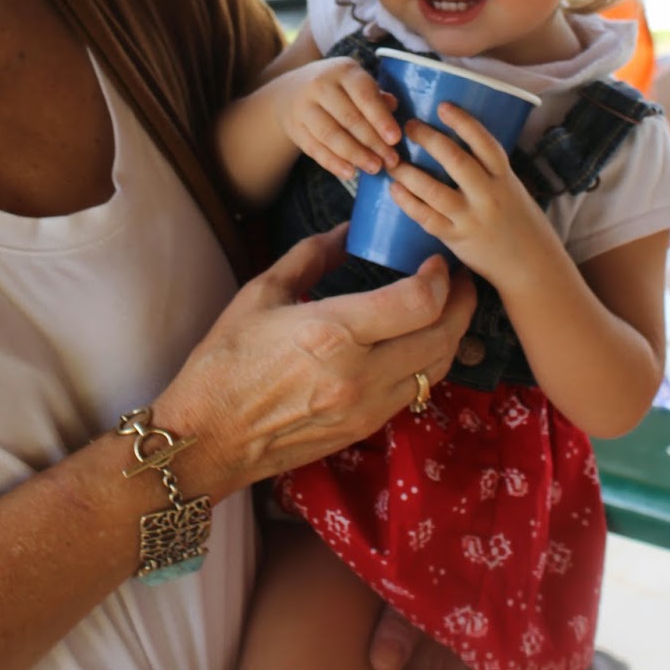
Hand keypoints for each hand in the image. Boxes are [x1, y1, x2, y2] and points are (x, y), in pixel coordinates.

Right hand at [156, 224, 476, 499]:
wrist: (208, 437)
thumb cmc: (226, 361)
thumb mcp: (262, 294)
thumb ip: (311, 257)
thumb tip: (345, 231)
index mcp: (333, 332)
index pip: (419, 303)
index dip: (440, 277)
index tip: (437, 260)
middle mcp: (360, 374)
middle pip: (442, 336)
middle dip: (461, 302)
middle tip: (458, 277)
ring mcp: (366, 408)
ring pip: (437, 369)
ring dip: (451, 334)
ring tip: (448, 306)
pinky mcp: (365, 429)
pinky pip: (414, 391)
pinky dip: (427, 362)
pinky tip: (417, 342)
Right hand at [275, 57, 399, 182]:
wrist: (290, 90)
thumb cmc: (337, 88)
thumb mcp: (356, 82)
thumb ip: (376, 96)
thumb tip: (394, 106)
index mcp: (343, 71)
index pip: (364, 95)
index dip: (380, 118)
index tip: (395, 139)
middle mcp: (320, 85)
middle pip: (349, 118)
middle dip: (372, 142)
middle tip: (391, 161)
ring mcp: (304, 107)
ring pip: (331, 135)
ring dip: (355, 154)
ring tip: (374, 168)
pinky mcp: (295, 127)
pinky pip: (315, 148)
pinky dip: (333, 163)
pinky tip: (350, 172)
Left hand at [386, 102, 559, 289]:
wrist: (531, 267)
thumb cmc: (518, 221)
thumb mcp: (511, 188)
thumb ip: (487, 170)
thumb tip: (452, 141)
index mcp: (505, 178)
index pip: (485, 143)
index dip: (463, 122)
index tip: (443, 106)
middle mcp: (489, 195)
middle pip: (456, 161)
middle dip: (429, 140)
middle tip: (408, 126)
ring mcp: (472, 218)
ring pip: (434, 190)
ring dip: (408, 172)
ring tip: (392, 159)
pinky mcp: (457, 238)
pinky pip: (427, 218)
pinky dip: (408, 202)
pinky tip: (394, 189)